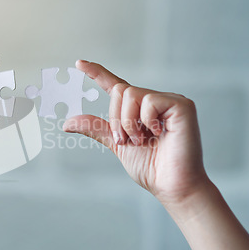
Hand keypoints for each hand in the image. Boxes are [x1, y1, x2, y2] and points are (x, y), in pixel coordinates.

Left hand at [64, 60, 208, 204]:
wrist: (171, 186)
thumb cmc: (150, 167)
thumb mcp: (116, 144)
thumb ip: (96, 129)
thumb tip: (67, 123)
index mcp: (138, 110)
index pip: (115, 85)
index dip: (97, 73)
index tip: (79, 63)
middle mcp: (154, 100)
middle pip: (120, 90)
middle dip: (116, 119)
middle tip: (128, 141)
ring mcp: (169, 100)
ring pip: (130, 93)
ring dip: (128, 122)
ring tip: (142, 140)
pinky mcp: (181, 105)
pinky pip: (149, 101)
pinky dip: (145, 121)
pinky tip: (158, 133)